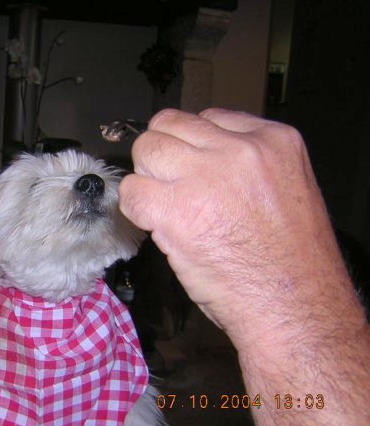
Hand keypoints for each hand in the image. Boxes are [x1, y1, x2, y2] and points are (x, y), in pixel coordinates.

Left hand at [119, 108, 354, 344]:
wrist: (293, 307)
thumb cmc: (289, 261)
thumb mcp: (285, 189)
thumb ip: (245, 165)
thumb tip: (196, 158)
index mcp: (274, 140)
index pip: (208, 118)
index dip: (191, 145)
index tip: (189, 167)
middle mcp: (239, 150)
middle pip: (169, 126)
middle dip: (162, 154)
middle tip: (168, 185)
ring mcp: (206, 177)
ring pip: (146, 150)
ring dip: (147, 177)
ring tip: (163, 205)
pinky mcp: (176, 210)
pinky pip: (132, 191)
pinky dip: (134, 207)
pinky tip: (153, 223)